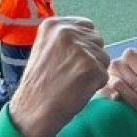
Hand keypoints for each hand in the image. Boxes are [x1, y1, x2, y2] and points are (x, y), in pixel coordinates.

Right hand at [9, 17, 109, 136]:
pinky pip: (105, 75)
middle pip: (98, 40)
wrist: (31, 111)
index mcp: (54, 25)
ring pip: (104, 57)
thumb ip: (66, 39)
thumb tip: (91, 34)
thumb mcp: (45, 49)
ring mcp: (81, 50)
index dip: (85, 45)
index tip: (72, 60)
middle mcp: (67, 32)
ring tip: (72, 82)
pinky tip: (77, 90)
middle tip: (70, 74)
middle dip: (91, 57)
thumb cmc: (39, 84)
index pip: (87, 26)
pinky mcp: (92, 68)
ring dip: (94, 71)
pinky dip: (95, 85)